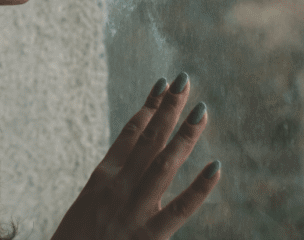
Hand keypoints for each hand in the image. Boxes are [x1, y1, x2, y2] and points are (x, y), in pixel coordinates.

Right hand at [51, 73, 219, 239]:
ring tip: (201, 109)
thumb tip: (132, 169)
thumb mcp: (88, 207)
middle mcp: (119, 186)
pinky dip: (199, 188)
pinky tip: (215, 167)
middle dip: (168, 108)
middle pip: (149, 139)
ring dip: (184, 134)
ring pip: (164, 163)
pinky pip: (179, 209)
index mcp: (103, 177)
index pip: (131, 132)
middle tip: (185, 79)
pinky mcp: (149, 235)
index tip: (164, 85)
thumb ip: (111, 188)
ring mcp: (134, 209)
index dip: (150, 107)